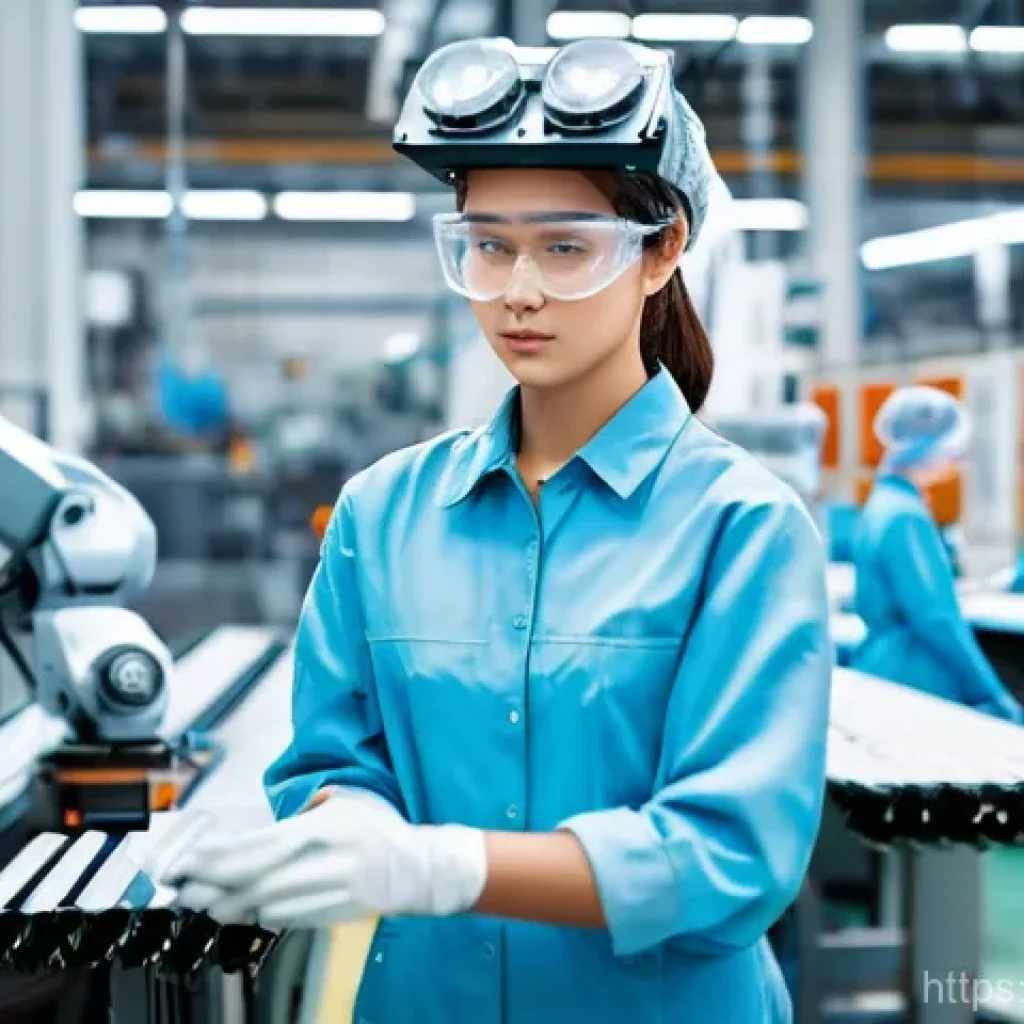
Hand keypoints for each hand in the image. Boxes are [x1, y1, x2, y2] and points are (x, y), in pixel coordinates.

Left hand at [153, 789, 487, 929]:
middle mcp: (328, 860)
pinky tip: (245, 911)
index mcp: (325, 827)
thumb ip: (300, 817)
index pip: (260, 845)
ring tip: (207, 904)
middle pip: (257, 879)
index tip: (190, 862)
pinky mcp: (336, 915)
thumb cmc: (374, 829)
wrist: (417, 867)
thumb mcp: (342, 804)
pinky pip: (289, 918)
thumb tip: (253, 837)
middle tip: (185, 890)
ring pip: (269, 904)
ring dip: (233, 905)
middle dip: (215, 887)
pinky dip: (262, 915)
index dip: (220, 857)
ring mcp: (333, 891)